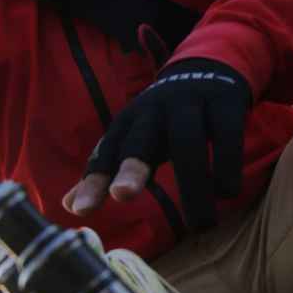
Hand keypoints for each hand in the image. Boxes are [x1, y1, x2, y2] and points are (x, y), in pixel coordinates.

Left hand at [63, 58, 250, 231]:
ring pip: (188, 144)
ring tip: (201, 225)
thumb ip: (106, 170)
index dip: (93, 180)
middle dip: (131, 167)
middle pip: (140, 139)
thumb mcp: (134, 138)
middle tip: (122, 196)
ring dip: (193, 185)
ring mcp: (190, 103)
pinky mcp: (224, 102)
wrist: (209, 67)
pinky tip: (227, 193)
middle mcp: (154, 110)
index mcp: (129, 122)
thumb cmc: (165, 117)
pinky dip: (227, 166)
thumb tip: (66, 206)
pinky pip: (226, 136)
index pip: (106, 152)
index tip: (80, 211)